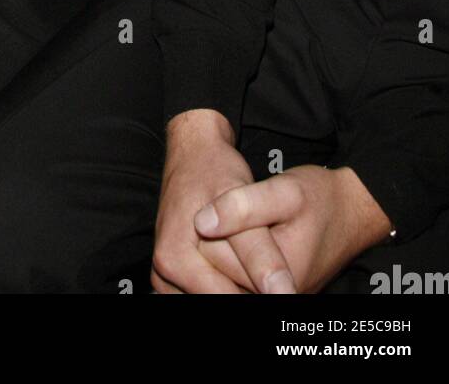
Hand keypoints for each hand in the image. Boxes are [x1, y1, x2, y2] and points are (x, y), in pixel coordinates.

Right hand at [152, 109, 295, 293]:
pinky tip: (243, 256)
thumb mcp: (241, 204)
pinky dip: (231, 279)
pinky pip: (210, 289)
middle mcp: (164, 273)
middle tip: (265, 249)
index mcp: (174, 259)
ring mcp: (167, 276)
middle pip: (223, 296)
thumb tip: (282, 293)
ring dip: (240, 280)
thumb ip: (260, 253)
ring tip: (254, 251)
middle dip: (249, 282)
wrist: (195, 151)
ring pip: (219, 293)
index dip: (263, 286)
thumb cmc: (215, 170)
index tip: (285, 277)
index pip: (231, 297)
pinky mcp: (175, 275)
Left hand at [193, 164, 392, 292]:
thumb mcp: (284, 192)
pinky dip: (240, 254)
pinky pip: (241, 275)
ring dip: (231, 245)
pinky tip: (254, 233)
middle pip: (219, 268)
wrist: (353, 209)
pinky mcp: (275, 290)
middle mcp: (277, 296)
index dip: (219, 224)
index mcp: (279, 280)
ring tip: (252, 222)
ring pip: (227, 271)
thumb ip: (242, 206)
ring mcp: (276, 295)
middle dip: (224, 238)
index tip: (238, 204)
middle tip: (248, 212)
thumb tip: (201, 223)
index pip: (215, 256)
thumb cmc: (321, 198)